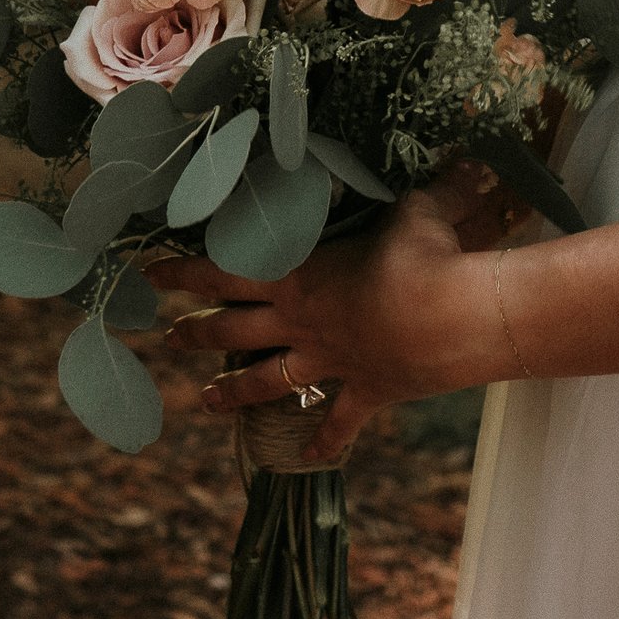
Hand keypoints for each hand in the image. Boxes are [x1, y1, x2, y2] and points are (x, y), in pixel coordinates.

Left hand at [146, 162, 508, 462]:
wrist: (456, 317)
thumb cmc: (427, 254)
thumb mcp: (420, 210)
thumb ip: (430, 189)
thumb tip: (469, 162)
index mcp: (300, 274)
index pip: (224, 269)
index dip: (182, 271)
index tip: (149, 271)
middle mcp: (304, 321)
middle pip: (234, 328)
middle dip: (196, 332)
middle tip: (167, 337)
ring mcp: (332, 361)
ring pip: (269, 379)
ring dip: (235, 391)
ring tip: (205, 401)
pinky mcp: (366, 392)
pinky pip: (337, 421)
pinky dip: (322, 440)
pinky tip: (305, 457)